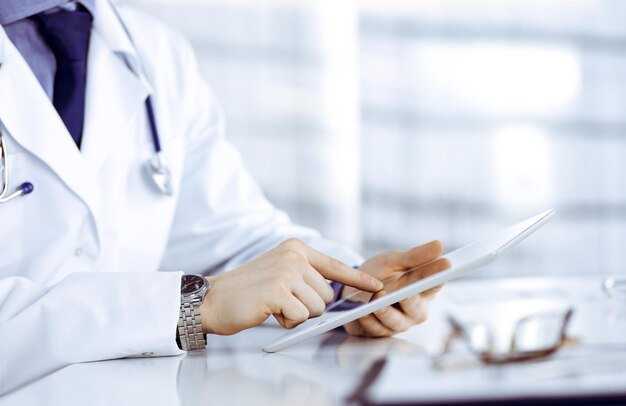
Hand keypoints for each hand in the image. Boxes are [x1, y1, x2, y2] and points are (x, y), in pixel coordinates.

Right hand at [201, 238, 382, 334]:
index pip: (335, 266)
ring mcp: (287, 272)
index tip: (377, 286)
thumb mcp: (280, 271)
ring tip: (273, 305)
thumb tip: (333, 292)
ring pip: (316, 308)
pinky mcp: (279, 291)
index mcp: (296, 248)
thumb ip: (305, 275)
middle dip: (308, 306)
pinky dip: (286, 321)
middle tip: (281, 301)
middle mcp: (295, 256)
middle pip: (327, 295)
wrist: (214, 298)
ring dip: (297, 314)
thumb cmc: (248, 290)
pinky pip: (300, 317)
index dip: (358, 279)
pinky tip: (268, 311)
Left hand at [342, 240, 449, 336]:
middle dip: (410, 300)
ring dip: (385, 311)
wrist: (352, 288)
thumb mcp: (395, 261)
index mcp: (423, 292)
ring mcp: (396, 325)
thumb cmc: (380, 274)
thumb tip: (439, 245)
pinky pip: (373, 330)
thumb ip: (415, 256)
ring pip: (394, 322)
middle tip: (405, 293)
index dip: (438, 276)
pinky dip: (367, 321)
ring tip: (376, 299)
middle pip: (416, 309)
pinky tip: (362, 313)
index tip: (445, 265)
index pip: (434, 284)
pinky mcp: (376, 332)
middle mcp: (413, 312)